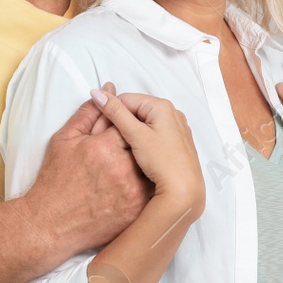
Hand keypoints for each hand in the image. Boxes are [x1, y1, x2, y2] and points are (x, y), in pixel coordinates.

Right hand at [26, 84, 148, 253]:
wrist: (52, 225)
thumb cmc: (55, 182)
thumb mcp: (65, 140)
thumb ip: (89, 113)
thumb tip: (106, 91)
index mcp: (106, 148)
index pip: (126, 121)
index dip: (118, 123)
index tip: (108, 133)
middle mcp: (125, 169)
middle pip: (141, 141)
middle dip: (131, 139)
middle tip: (111, 152)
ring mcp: (136, 190)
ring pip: (149, 162)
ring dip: (140, 158)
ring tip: (116, 169)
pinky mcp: (140, 207)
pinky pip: (151, 184)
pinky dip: (144, 178)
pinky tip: (124, 183)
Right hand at [92, 89, 204, 218]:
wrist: (184, 188)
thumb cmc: (164, 162)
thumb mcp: (135, 134)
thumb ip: (116, 113)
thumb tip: (99, 94)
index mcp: (162, 106)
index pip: (126, 99)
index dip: (109, 113)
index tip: (99, 130)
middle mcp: (172, 113)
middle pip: (135, 110)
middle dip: (119, 123)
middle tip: (108, 140)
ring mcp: (175, 128)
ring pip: (143, 123)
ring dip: (129, 132)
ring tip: (122, 148)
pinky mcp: (175, 142)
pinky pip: (153, 134)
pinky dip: (141, 140)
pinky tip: (137, 154)